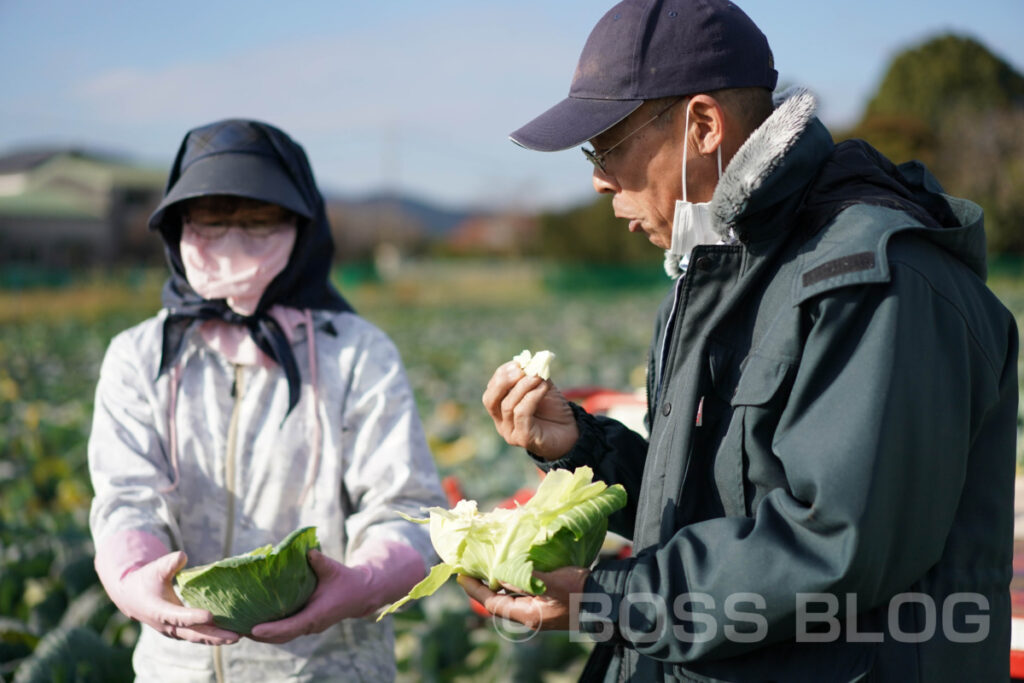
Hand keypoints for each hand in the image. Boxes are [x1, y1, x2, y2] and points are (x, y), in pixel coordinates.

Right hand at [112, 551, 238, 644]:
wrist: (133, 598)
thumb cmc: (146, 580)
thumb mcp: (155, 569)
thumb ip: (168, 563)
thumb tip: (182, 556)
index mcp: (160, 612)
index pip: (179, 617)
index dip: (194, 617)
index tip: (211, 616)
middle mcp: (168, 626)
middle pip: (194, 634)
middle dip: (215, 636)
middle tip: (236, 636)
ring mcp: (175, 631)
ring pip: (198, 638)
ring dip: (217, 639)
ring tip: (238, 637)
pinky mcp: (181, 631)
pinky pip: (199, 636)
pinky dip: (213, 637)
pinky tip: (231, 633)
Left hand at [248, 549, 373, 643]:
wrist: (360, 594)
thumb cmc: (346, 580)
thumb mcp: (334, 569)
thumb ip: (320, 561)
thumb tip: (307, 551)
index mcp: (317, 614)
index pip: (291, 626)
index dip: (272, 629)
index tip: (254, 629)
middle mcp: (312, 625)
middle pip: (282, 637)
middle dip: (261, 636)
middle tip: (238, 630)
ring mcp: (309, 627)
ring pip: (283, 637)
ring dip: (264, 636)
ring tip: (241, 629)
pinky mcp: (307, 624)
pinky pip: (287, 632)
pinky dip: (272, 631)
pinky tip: (257, 625)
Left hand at [457, 566, 589, 631]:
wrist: (606, 600)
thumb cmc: (580, 592)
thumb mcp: (554, 582)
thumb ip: (527, 578)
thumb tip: (500, 573)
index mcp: (527, 614)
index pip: (491, 602)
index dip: (474, 589)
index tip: (461, 576)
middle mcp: (529, 615)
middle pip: (497, 601)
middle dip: (482, 585)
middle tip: (469, 568)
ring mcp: (538, 610)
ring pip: (509, 596)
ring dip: (497, 582)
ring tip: (485, 565)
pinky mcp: (546, 602)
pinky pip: (522, 592)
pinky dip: (512, 581)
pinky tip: (511, 568)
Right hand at [482, 361, 578, 460]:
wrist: (571, 432)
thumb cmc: (554, 410)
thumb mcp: (542, 387)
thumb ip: (534, 374)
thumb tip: (530, 360)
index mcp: (501, 410)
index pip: (492, 390)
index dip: (502, 374)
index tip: (519, 362)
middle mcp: (501, 423)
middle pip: (490, 399)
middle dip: (504, 381)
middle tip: (522, 369)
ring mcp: (510, 433)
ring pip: (508, 405)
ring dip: (524, 386)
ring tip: (539, 377)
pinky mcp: (523, 439)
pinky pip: (522, 413)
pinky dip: (532, 397)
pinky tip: (543, 387)